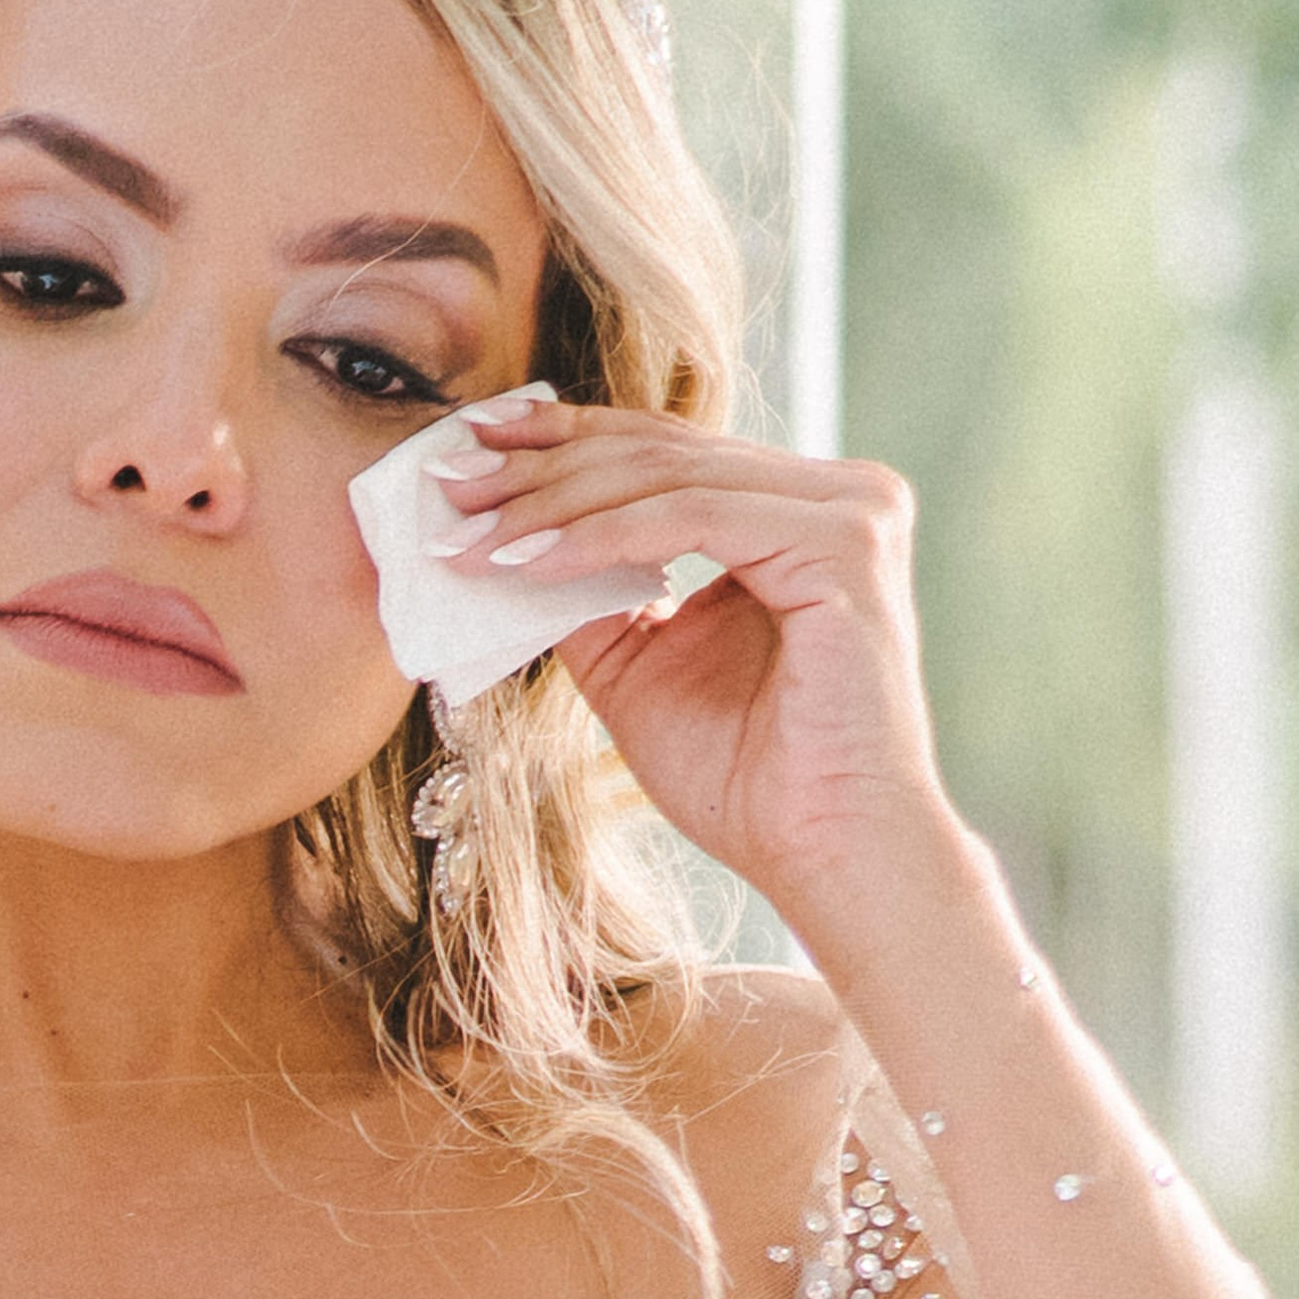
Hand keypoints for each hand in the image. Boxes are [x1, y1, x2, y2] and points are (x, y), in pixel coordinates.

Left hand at [430, 398, 956, 920]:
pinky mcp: (845, 543)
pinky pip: (690, 518)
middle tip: (447, 483)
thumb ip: (588, 596)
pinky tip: (527, 564)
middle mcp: (838, 494)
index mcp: (799, 512)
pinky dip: (600, 539)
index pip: (667, 450)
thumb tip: (499, 539)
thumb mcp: (637, 670)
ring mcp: (851, 510)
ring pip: (668, 475)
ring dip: (553, 503)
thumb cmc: (748, 785)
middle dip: (540, 465)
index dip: (562, 441)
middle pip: (661, 450)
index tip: (467, 447)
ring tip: (472, 536)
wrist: (824, 858)